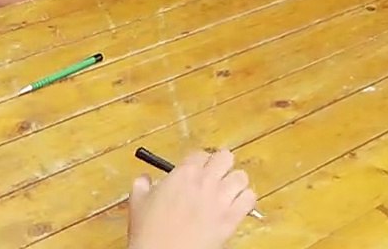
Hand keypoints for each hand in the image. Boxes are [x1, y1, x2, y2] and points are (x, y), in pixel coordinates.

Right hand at [127, 150, 256, 248]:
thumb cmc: (149, 232)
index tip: (197, 170)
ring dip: (235, 182)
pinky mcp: (232, 218)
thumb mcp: (138, 202)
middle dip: (221, 165)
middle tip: (216, 176)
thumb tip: (145, 178)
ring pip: (241, 176)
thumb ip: (142, 184)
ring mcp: (221, 199)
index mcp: (184, 174)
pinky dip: (246, 200)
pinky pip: (249, 198)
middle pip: (225, 157)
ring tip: (228, 191)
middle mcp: (205, 181)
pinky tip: (237, 206)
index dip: (199, 162)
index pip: (200, 154)